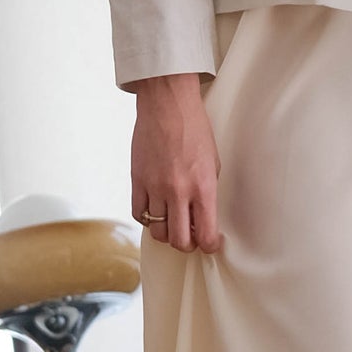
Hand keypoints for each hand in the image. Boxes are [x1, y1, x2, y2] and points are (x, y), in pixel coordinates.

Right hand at [129, 72, 222, 251]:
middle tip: (191, 237)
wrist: (168, 105)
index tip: (210, 243)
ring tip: (173, 223)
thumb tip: (203, 217)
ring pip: (158, 231)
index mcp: (203, 187)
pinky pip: (139, 213)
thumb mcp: (213, 162)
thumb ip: (207, 192)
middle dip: (187, 245)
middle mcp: (178, 192)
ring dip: (167, 233)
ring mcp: (155, 188)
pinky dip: (147, 218)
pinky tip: (155, 211)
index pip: (206, 233)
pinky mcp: (137, 180)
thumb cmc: (195, 130)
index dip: (210, 245)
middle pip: (179, 240)